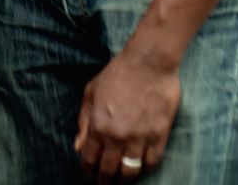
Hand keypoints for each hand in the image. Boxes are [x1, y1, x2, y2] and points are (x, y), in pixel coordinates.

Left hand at [74, 49, 180, 182]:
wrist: (148, 63)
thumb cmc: (117, 73)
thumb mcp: (91, 92)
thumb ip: (83, 120)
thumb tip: (78, 145)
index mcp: (98, 124)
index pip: (89, 158)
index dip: (88, 169)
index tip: (89, 173)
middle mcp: (117, 136)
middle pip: (109, 169)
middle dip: (104, 178)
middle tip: (104, 181)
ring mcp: (139, 138)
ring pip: (130, 172)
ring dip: (125, 178)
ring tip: (122, 178)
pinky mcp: (159, 136)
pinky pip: (151, 163)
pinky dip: (145, 169)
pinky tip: (141, 167)